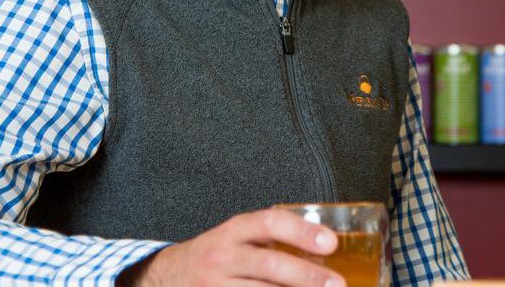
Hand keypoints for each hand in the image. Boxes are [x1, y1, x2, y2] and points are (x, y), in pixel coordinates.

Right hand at [121, 208, 344, 286]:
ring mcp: (214, 286)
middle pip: (269, 265)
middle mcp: (222, 257)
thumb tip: (325, 248)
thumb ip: (270, 239)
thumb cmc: (215, 256)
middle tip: (337, 284)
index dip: (301, 232)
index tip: (331, 243)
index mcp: (233, 231)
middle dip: (307, 276)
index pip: (269, 223)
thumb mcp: (236, 238)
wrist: (167, 277)